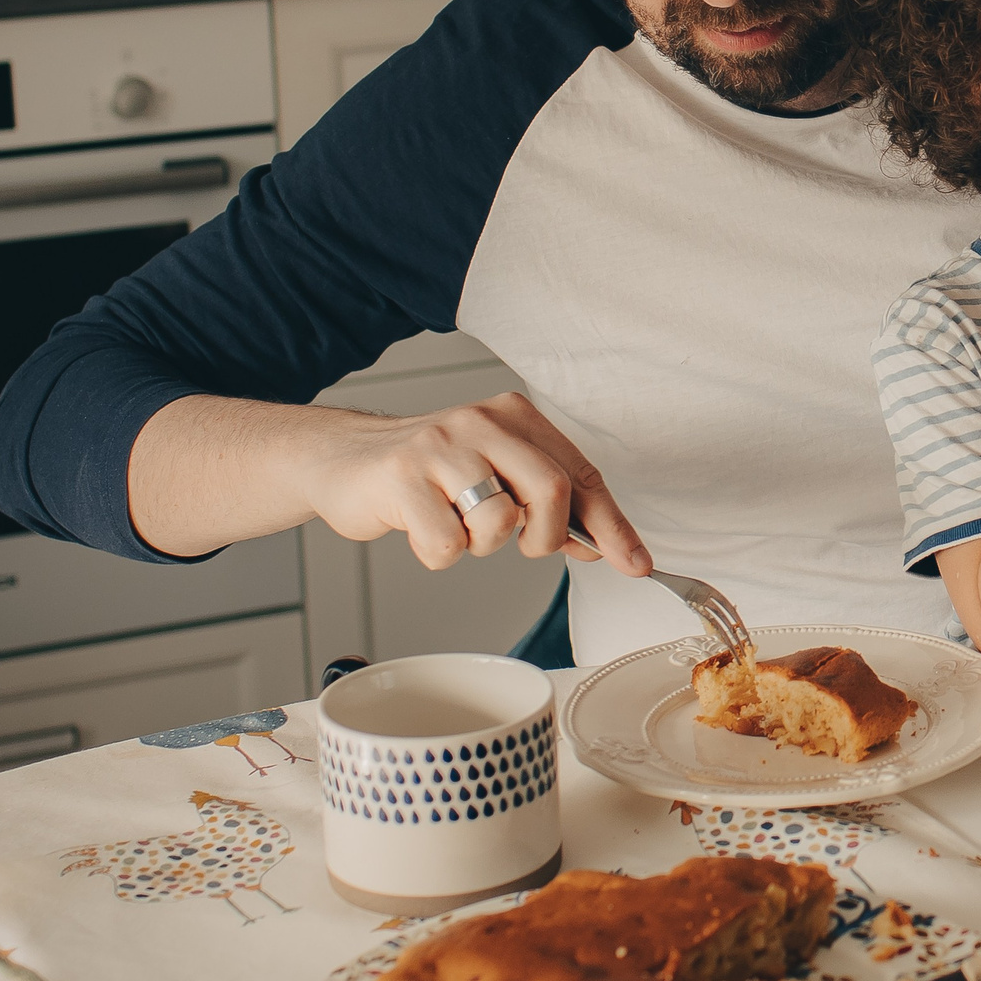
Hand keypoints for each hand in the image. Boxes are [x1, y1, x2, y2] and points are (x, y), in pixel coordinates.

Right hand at [292, 392, 652, 575]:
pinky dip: (442, 554)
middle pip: (553, 489)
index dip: (613, 525)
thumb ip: (550, 503)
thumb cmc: (431, 474)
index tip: (637, 564)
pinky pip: (447, 544)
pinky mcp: (401, 479)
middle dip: (548, 536)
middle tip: (528, 547)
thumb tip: (605, 545)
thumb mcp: (497, 473)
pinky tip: (424, 529)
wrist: (344, 459)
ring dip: (484, 544)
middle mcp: (481, 422)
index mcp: (515, 416)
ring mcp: (439, 448)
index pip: (582, 473)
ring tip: (457, 524)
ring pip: (498, 521)